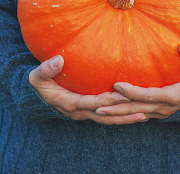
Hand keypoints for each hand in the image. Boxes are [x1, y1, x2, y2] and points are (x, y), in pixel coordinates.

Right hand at [29, 55, 144, 124]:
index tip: (123, 94)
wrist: (34, 96)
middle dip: (123, 112)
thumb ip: (45, 69)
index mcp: (69, 103)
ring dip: (125, 118)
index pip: (92, 103)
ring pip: (108, 119)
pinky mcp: (87, 112)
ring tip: (145, 115)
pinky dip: (120, 117)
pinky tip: (134, 113)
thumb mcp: (36, 76)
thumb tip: (58, 60)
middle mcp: (79, 112)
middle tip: (142, 107)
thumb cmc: (37, 83)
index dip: (108, 100)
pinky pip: (106, 117)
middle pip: (105, 115)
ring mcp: (84, 114)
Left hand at [95, 44, 179, 121]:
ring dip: (115, 113)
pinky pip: (134, 115)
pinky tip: (107, 111)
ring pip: (133, 114)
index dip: (131, 92)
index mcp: (172, 97)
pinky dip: (121, 115)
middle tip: (96, 104)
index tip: (116, 84)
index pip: (147, 95)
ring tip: (96, 110)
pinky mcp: (154, 113)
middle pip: (135, 109)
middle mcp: (162, 108)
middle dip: (116, 107)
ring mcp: (157, 113)